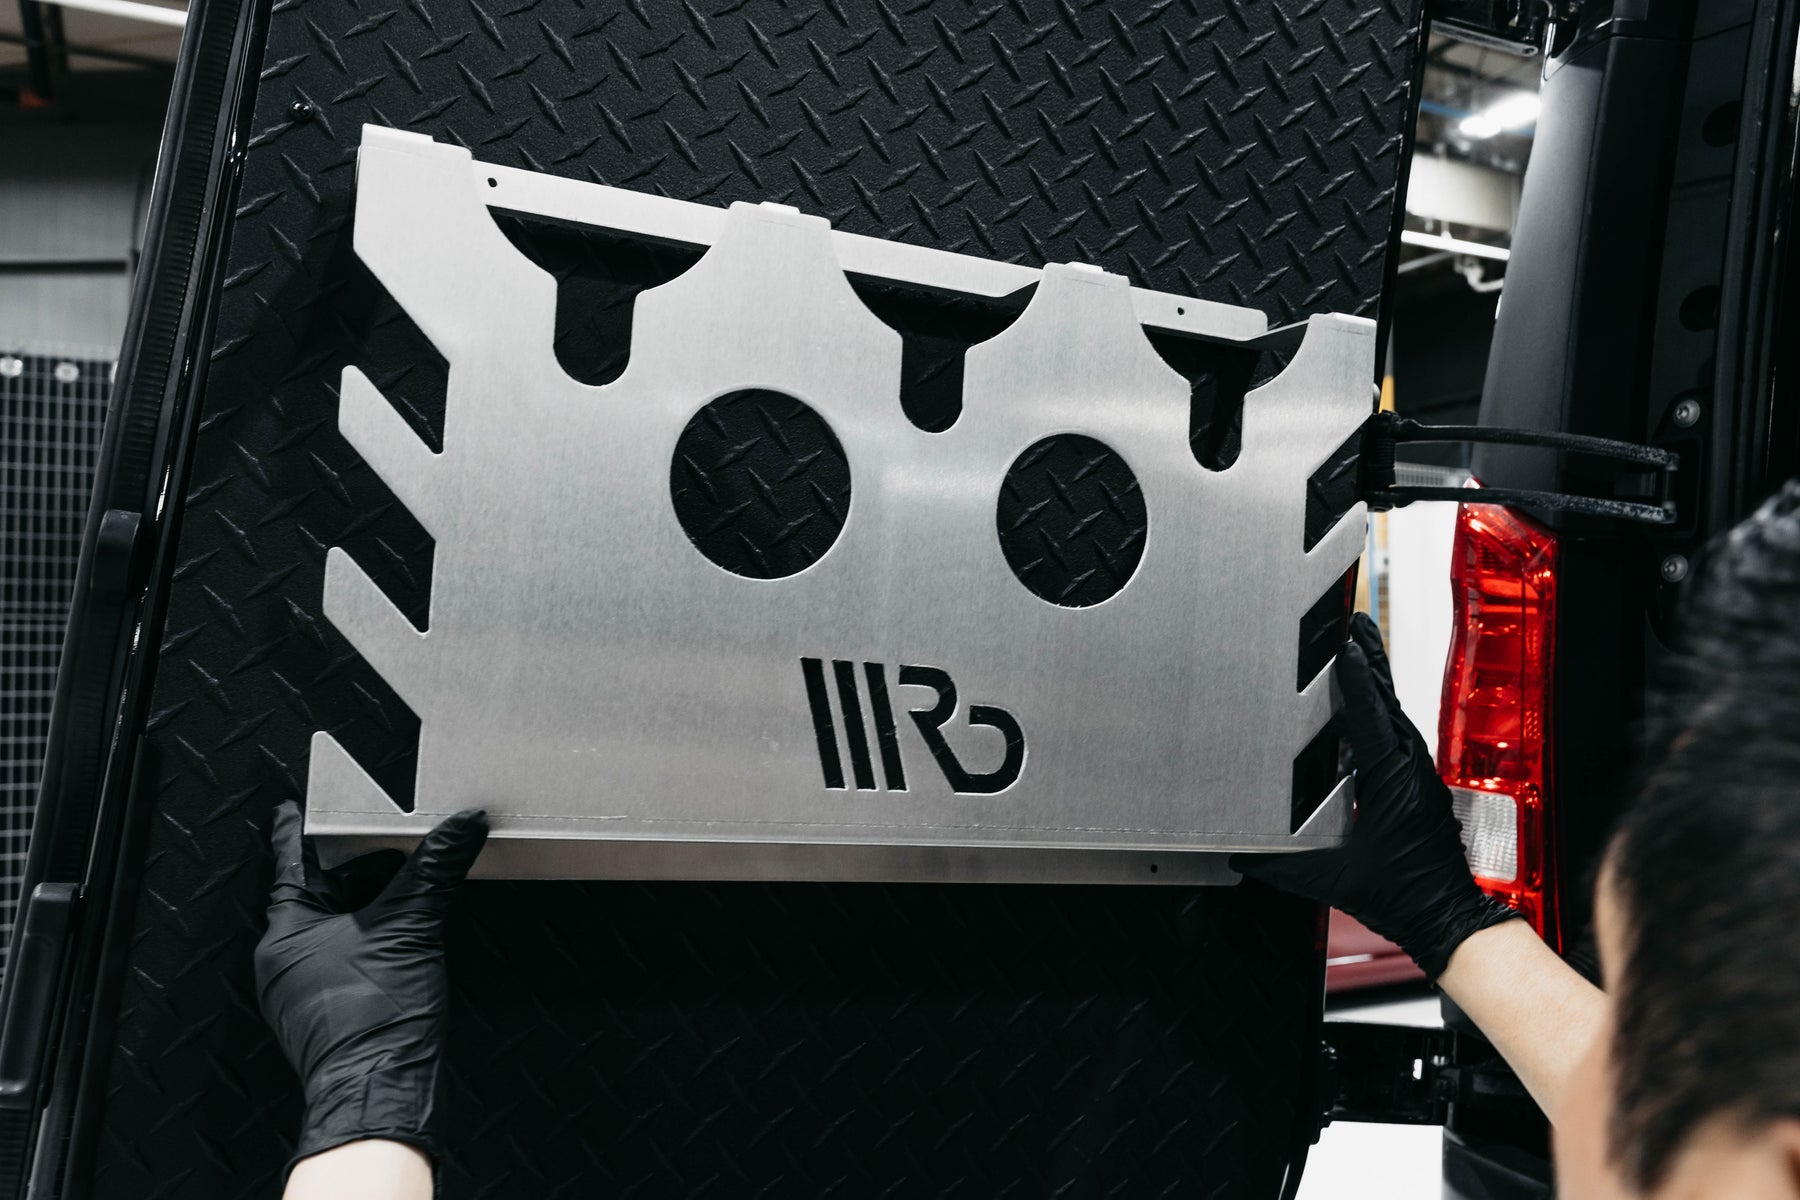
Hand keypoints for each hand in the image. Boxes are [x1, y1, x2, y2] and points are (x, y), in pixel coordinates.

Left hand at [255, 801, 488, 1167]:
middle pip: (323, 891)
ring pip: (340, 924)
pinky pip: (352, 953)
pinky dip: (378, 934)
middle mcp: (288, 959)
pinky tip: (409, 929)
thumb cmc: (372, 1022)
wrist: (380, 1090)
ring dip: (373, 902)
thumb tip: (460, 827)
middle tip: (393, 842)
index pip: (290, 864)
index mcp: (285, 933)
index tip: (292, 808)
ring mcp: (308, 987)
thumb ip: (434, 871)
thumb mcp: (409, 927)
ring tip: (411, 881)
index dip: (297, 831)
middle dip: (358, 868)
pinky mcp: (335, 1007)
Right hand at [1228, 613, 1518, 979]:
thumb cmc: (1400, 896)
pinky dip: (1379, 707)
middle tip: (1350, 624)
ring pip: (1394, 713)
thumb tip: (1237, 855)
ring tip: (1355, 646)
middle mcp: (1410, 768)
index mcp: (1391, 781)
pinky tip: (1364, 700)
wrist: (1444, 915)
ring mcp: (1418, 772)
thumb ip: (1280, 866)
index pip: (1370, 718)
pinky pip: (1396, 733)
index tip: (1343, 648)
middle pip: (1387, 701)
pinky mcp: (1417, 781)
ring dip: (1375, 679)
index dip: (1354, 681)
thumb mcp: (1332, 877)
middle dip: (1368, 660)